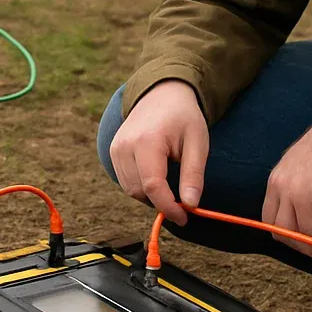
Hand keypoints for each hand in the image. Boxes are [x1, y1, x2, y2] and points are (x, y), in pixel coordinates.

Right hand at [107, 80, 208, 226]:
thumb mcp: (198, 143)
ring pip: (130, 189)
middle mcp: (125, 145)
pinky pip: (125, 180)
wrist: (163, 93)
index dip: (168, 207)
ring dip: (150, 195)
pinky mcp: (113, 151)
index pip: (153, 186)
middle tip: (182, 200)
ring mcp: (115, 148)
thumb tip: (191, 205)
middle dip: (161, 201)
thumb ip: (193, 175)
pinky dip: (141, 186)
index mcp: (147, 141)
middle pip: (139, 191)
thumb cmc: (183, 117)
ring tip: (171, 182)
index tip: (184, 217)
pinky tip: (156, 173)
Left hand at [261, 112, 311, 260]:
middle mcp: (277, 185)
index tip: (311, 241)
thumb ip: (306, 189)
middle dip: (302, 246)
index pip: (271, 217)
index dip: (289, 234)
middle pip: (278, 230)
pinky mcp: (304, 198)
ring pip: (294, 236)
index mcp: (277, 179)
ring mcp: (288, 191)